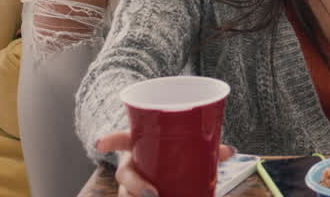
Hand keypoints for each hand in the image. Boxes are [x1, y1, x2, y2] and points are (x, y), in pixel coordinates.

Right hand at [95, 132, 234, 196]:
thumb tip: (230, 151)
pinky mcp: (136, 194)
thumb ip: (206, 145)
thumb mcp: (185, 142)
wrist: (158, 158)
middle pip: (124, 174)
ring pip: (125, 194)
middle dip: (135, 185)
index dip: (109, 140)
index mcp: (137, 143)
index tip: (99, 143)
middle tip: (154, 194)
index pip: (120, 139)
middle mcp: (130, 163)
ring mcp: (130, 182)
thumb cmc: (169, 147)